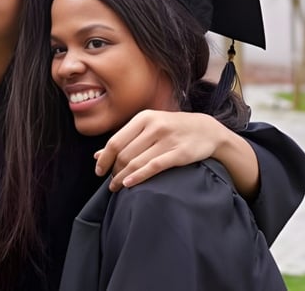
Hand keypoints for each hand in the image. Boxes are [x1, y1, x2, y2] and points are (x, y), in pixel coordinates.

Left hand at [95, 110, 253, 191]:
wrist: (208, 130)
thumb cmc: (172, 128)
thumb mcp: (148, 127)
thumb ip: (124, 139)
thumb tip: (97, 155)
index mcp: (143, 118)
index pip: (115, 141)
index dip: (104, 159)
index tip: (98, 171)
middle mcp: (154, 126)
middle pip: (124, 154)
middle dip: (114, 171)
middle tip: (111, 182)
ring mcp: (167, 139)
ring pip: (136, 162)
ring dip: (122, 177)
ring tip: (116, 187)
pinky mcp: (180, 153)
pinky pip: (153, 167)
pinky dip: (138, 177)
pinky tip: (128, 184)